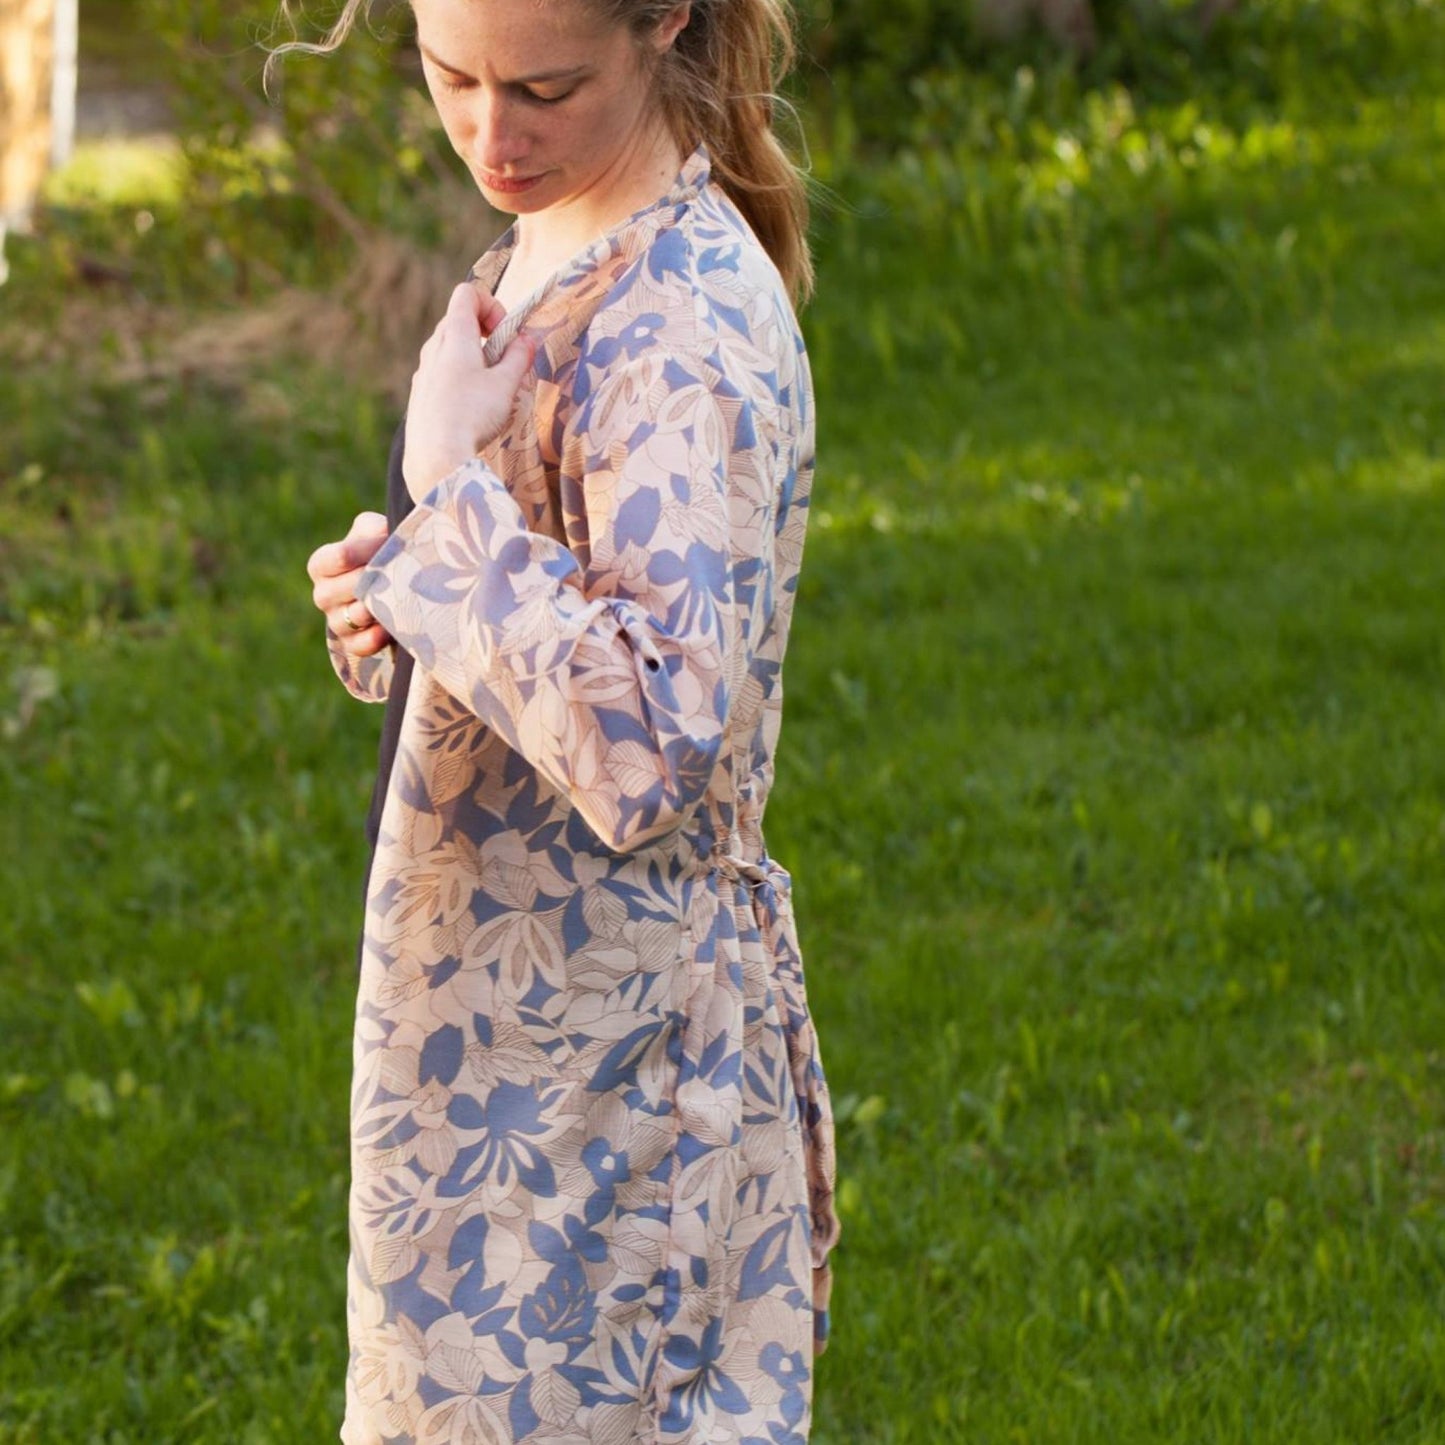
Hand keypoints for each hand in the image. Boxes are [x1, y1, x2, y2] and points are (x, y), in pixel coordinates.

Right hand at [307, 511, 392, 657]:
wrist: (392, 585)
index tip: (389, 544)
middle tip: (397, 575)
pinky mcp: (351, 643)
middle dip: (374, 581)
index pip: (338, 558)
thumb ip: (374, 529)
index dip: (366, 551)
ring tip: (394, 601)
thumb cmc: (378, 552)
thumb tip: (386, 536)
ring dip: (375, 609)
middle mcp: (322, 594)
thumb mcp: (373, 532)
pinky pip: (358, 645)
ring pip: (351, 618)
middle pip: (346, 588)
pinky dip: (373, 639)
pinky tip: (387, 629)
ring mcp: (335, 621)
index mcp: (321, 565)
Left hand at [402, 281, 534, 503]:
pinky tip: (470, 409)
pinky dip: (459, 378)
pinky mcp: (419, 396)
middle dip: (485, 333)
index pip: (467, 293)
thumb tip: (526, 340)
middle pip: (458, 320)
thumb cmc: (473, 415)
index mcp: (454, 336)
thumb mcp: (505, 385)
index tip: (505, 333)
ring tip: (490, 389)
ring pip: (448, 349)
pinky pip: (440, 373)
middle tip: (504, 362)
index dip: (491, 304)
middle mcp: (432, 348)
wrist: (435, 458)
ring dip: (473, 357)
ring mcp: (422, 372)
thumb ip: (518, 358)